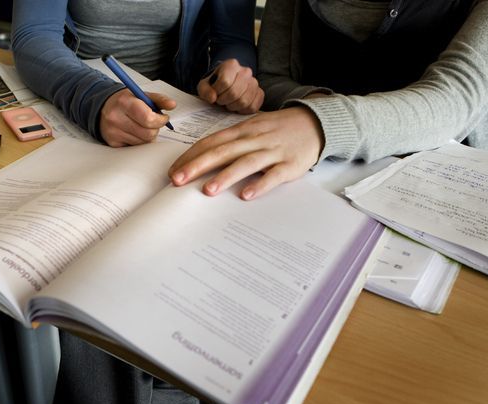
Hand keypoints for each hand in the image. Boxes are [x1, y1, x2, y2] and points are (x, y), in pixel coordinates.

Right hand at [100, 90, 175, 146]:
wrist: (103, 108)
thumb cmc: (124, 102)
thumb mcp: (140, 95)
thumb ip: (158, 99)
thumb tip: (172, 104)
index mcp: (125, 102)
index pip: (148, 118)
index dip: (160, 120)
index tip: (163, 118)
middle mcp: (116, 118)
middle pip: (148, 134)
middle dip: (155, 129)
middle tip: (152, 122)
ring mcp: (114, 132)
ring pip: (143, 143)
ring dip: (147, 136)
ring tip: (141, 126)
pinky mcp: (113, 143)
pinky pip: (135, 147)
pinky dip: (139, 141)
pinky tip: (133, 132)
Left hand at [168, 107, 323, 199]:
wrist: (315, 123)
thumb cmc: (276, 129)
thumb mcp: (251, 129)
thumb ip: (229, 143)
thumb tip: (200, 159)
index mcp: (241, 131)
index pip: (210, 142)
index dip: (190, 156)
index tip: (172, 171)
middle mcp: (253, 139)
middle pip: (221, 152)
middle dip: (197, 166)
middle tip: (177, 181)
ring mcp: (272, 152)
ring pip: (245, 163)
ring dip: (225, 176)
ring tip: (207, 191)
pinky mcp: (289, 165)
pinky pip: (273, 176)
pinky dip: (260, 185)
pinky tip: (246, 196)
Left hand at [197, 59, 263, 113]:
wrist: (226, 85)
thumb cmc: (214, 85)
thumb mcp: (204, 86)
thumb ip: (205, 91)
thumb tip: (213, 98)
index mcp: (231, 65)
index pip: (225, 82)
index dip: (217, 92)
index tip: (215, 93)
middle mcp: (246, 71)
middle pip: (234, 92)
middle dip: (224, 101)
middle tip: (221, 100)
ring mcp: (254, 82)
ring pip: (244, 101)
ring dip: (233, 106)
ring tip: (228, 103)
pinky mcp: (260, 93)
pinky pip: (252, 107)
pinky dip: (242, 110)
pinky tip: (237, 106)